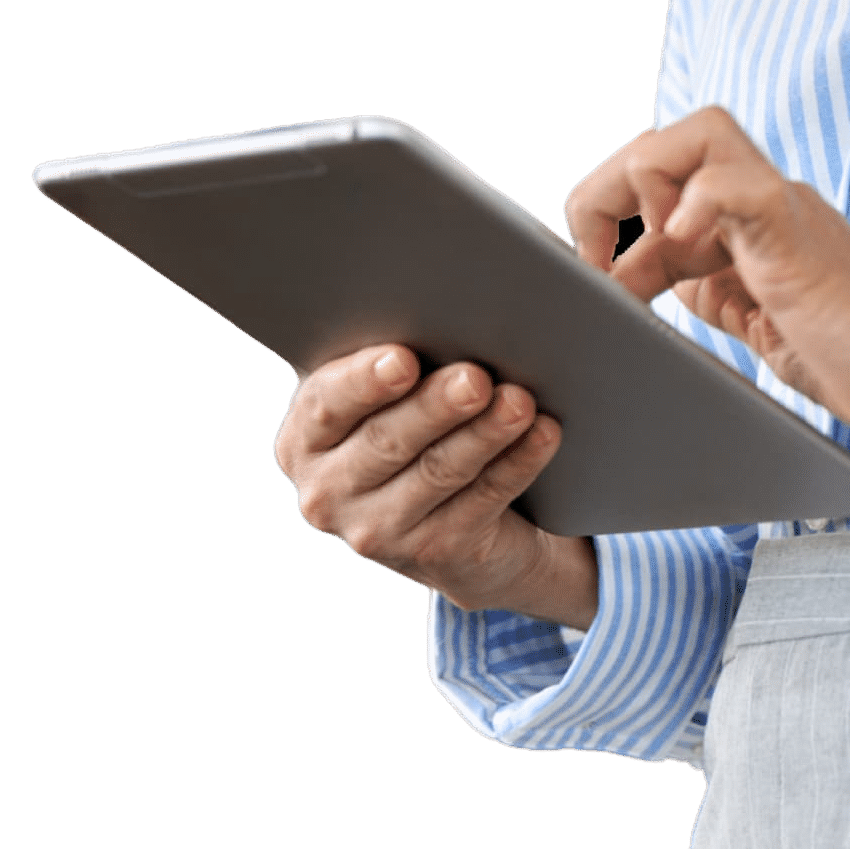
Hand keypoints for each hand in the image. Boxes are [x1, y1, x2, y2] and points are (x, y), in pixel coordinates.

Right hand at [272, 346, 597, 625]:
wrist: (450, 519)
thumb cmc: (419, 417)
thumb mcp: (394, 388)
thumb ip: (402, 346)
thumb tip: (445, 293)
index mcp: (306, 436)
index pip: (326, 404)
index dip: (364, 381)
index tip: (404, 359)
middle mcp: (327, 491)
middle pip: (386, 441)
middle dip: (435, 406)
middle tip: (476, 377)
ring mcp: (376, 532)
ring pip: (438, 473)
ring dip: (484, 433)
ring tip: (520, 401)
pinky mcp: (432, 556)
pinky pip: (481, 502)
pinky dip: (516, 464)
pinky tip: (543, 434)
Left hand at [564, 108, 849, 443]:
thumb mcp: (758, 322)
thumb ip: (710, 289)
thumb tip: (642, 275)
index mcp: (752, 220)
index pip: (661, 179)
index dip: (609, 222)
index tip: (595, 284)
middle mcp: (765, 201)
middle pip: (669, 138)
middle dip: (606, 189)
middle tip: (591, 261)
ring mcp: (784, 210)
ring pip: (698, 134)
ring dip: (641, 184)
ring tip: (636, 259)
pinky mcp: (796, 235)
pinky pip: (735, 182)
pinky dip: (694, 203)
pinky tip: (678, 247)